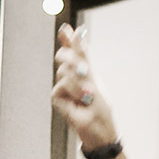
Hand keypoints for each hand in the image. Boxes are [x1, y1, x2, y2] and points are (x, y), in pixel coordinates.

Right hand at [50, 24, 118, 148]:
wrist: (98, 130)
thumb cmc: (100, 108)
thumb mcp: (95, 80)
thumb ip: (83, 58)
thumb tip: (78, 35)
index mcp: (86, 71)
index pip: (76, 51)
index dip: (69, 39)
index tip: (66, 29)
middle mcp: (74, 77)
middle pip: (65, 57)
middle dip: (70, 57)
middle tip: (80, 66)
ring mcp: (65, 87)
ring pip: (63, 72)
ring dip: (77, 81)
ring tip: (86, 94)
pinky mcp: (58, 97)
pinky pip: (60, 86)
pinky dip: (71, 92)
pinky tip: (78, 101)